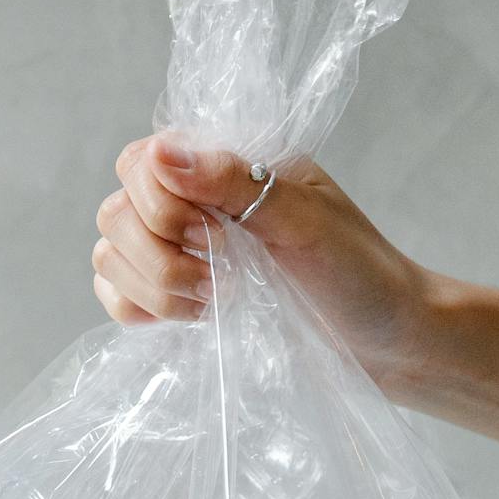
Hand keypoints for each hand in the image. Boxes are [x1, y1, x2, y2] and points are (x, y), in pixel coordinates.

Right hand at [89, 134, 498, 498]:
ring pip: (110, 255)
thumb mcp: (306, 222)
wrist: (388, 344)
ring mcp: (181, 251)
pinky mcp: (176, 299)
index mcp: (228, 162)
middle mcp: (197, 200)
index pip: (141, 161)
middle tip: (224, 279)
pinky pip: (115, 296)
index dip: (161, 204)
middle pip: (117, 211)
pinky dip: (138, 310)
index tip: (217, 237)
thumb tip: (162, 154)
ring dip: (156, 289)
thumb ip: (235, 183)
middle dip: (161, 256)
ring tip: (218, 304)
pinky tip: (190, 320)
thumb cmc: (360, 277)